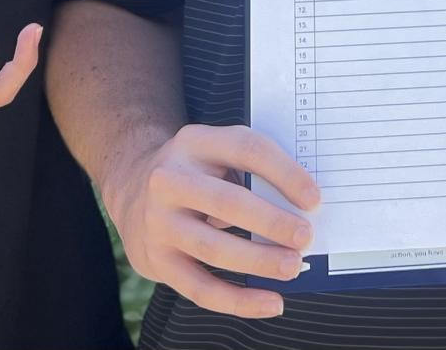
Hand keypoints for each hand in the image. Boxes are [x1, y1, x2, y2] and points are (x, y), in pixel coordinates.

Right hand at [103, 123, 320, 318]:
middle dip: (272, 222)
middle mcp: (169, 179)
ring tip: (293, 268)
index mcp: (195, 142)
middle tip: (306, 238)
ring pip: (213, 248)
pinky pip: (200, 287)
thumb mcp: (216, 154)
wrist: (131, 186)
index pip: (247, 150)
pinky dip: (239, 300)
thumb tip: (303, 211)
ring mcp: (158, 221)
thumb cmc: (196, 172)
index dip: (284, 173)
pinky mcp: (154, 259)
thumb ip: (251, 173)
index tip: (314, 199)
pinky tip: (270, 303)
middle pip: (228, 202)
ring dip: (258, 262)